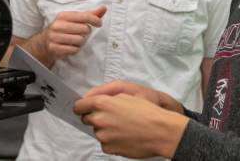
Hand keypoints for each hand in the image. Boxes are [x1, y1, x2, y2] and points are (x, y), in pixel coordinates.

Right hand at [43, 6, 105, 61]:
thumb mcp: (74, 20)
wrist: (44, 42)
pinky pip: (74, 50)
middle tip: (80, 33)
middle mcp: (58, 25)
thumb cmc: (63, 29)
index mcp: (63, 15)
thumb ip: (90, 14)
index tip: (99, 23)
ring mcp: (55, 37)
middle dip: (85, 33)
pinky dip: (75, 49)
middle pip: (84, 29)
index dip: (95, 20)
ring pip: (80, 40)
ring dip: (80, 42)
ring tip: (74, 40)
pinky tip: (69, 46)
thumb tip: (104, 8)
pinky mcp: (54, 48)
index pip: (85, 16)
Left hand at [74, 93, 188, 158]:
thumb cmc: (147, 110)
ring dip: (105, 129)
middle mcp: (99, 120)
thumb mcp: (127, 92)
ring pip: (97, 131)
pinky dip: (111, 140)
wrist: (161, 131)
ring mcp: (103, 136)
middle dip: (95, 117)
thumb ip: (104, 94)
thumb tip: (89, 99)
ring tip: (123, 126)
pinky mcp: (108, 148)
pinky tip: (125, 135)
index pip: (79, 106)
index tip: (86, 108)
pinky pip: (104, 143)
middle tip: (112, 116)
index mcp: (102, 103)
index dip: (82, 106)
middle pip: (86, 119)